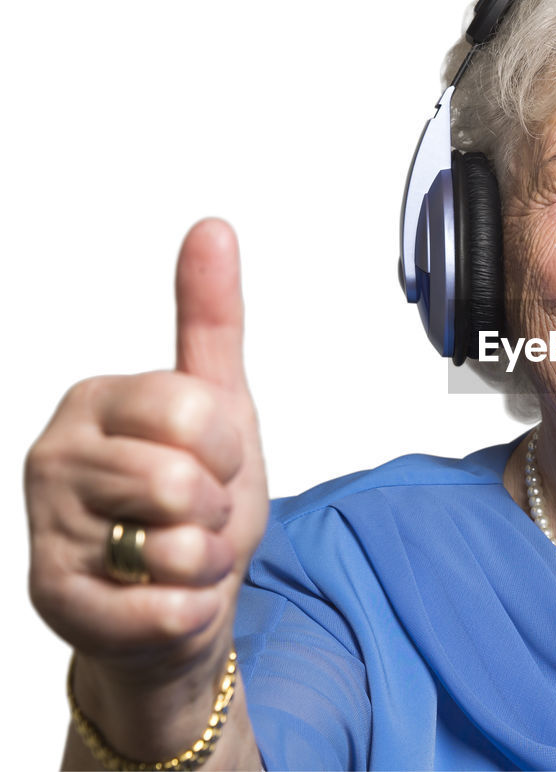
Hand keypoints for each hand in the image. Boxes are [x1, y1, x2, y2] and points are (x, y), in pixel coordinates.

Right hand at [26, 219, 268, 683]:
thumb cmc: (195, 502)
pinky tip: (165, 598)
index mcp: (94, 400)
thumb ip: (211, 319)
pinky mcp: (53, 600)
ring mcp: (46, 530)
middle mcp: (53, 457)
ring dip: (204, 561)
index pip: (197, 412)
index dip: (226, 450)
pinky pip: (165, 607)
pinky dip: (191, 610)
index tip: (209, 462)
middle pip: (183, 480)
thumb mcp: (218, 405)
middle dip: (215, 509)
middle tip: (192, 516)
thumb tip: (213, 227)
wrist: (177, 598)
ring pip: (177, 544)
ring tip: (176, 554)